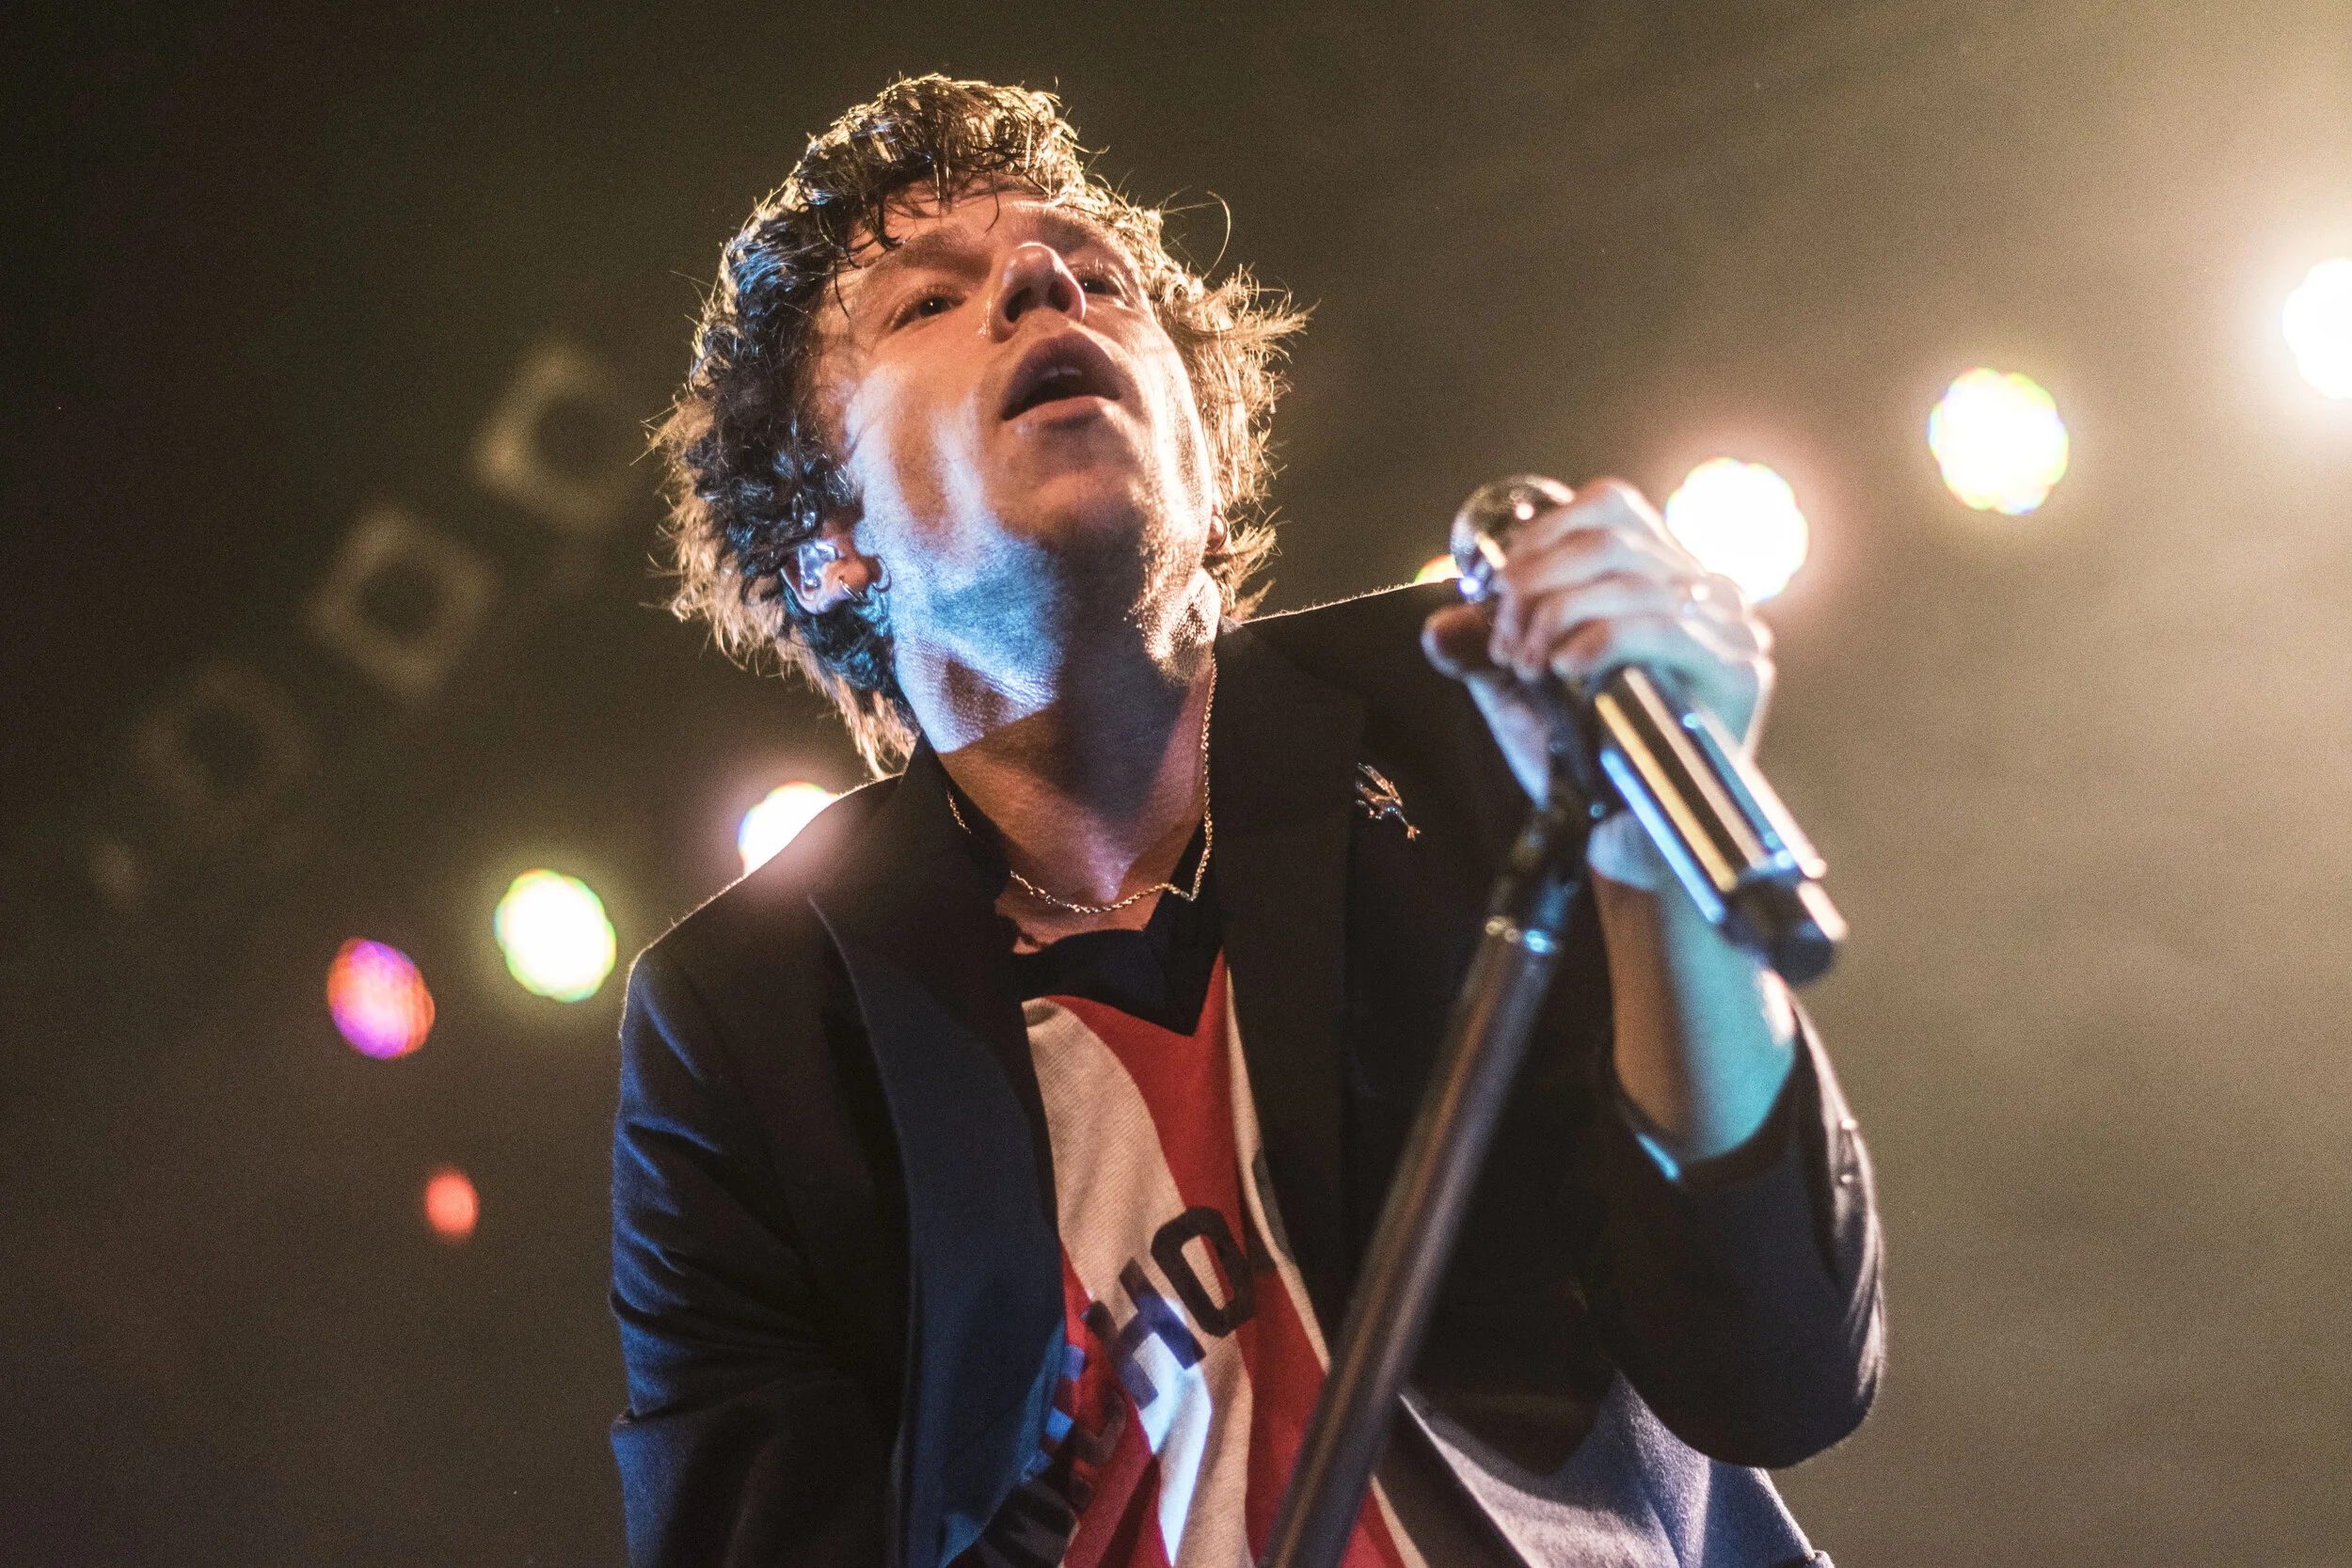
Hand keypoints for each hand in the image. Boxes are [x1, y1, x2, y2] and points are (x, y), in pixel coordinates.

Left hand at [1421, 477, 1774, 806]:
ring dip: (1557, 615)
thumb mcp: (1522, 692)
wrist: (1627, 839)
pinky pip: (1664, 627)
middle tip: (1505, 638)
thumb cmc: (1586, 764)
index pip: (1611, 506)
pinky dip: (1600, 638)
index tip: (1498, 587)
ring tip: (1527, 664)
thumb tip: (1439, 623)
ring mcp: (1730, 628)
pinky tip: (1566, 668)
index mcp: (1662, 576)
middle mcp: (1705, 590)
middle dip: (1538, 582)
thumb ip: (1485, 647)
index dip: (1545, 534)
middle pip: (1613, 537)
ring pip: (1632, 579)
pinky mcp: (1738, 671)